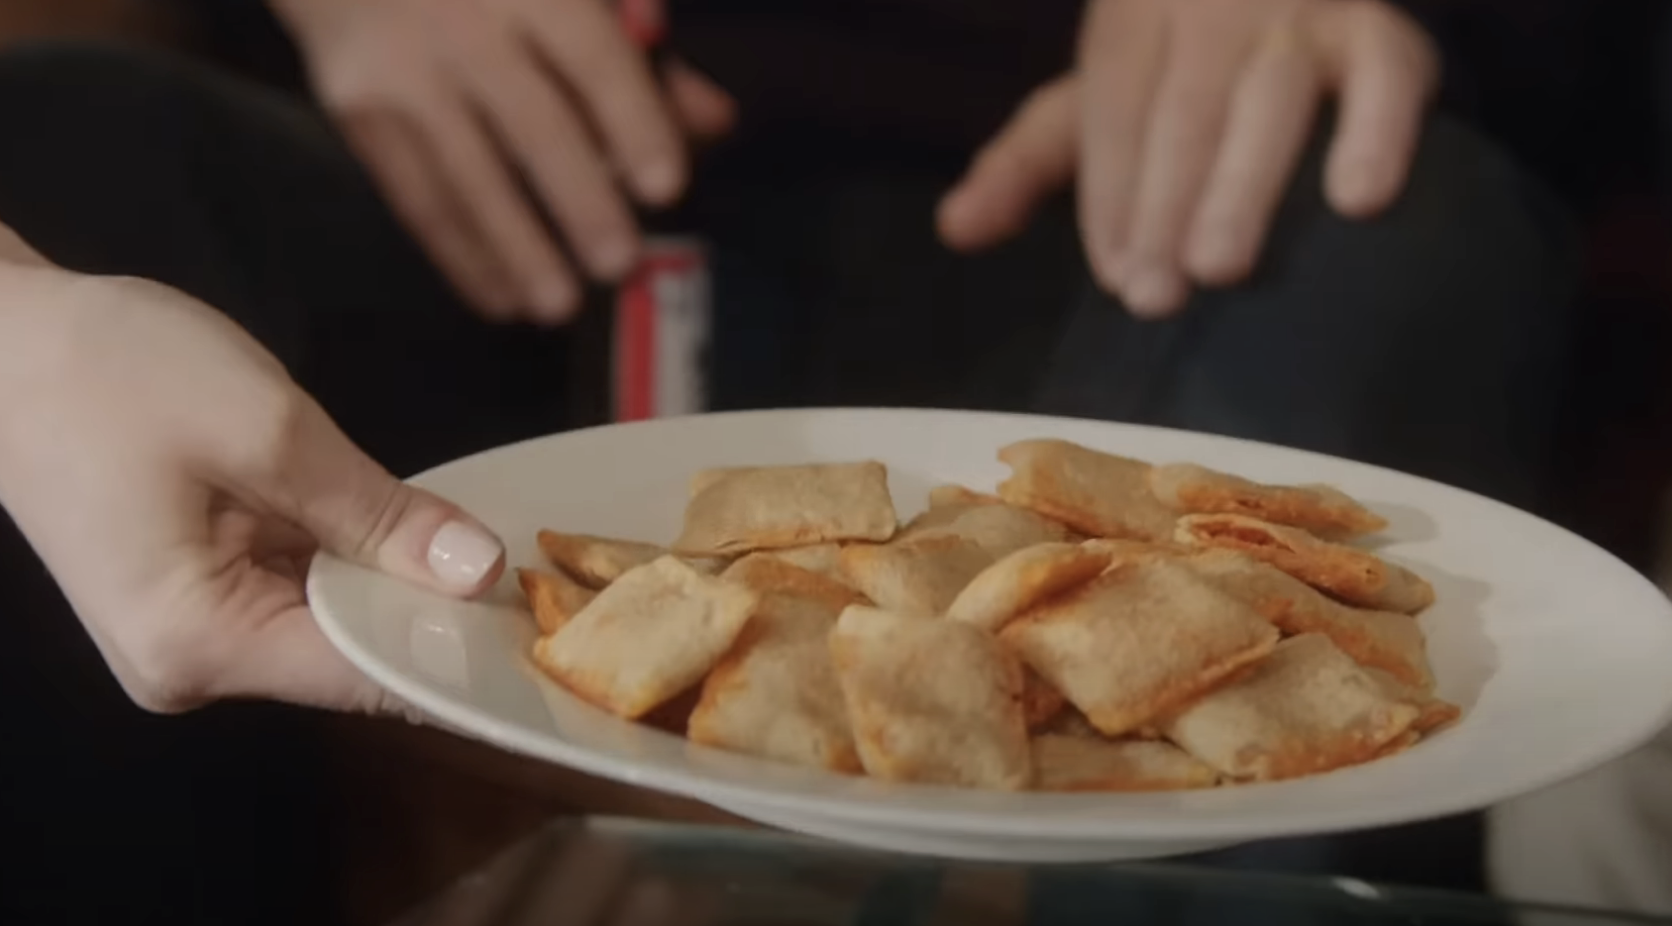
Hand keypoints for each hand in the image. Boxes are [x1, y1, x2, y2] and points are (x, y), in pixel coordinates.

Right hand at [0, 265, 505, 713]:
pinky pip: (298, 587)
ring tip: (483, 543)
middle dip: (434, 607)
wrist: (1, 335)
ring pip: (331, 618)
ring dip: (394, 577)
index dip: (458, 647)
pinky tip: (407, 527)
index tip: (545, 627)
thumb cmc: (112, 372)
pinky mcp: (195, 592)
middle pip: (352, 653)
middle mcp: (192, 664)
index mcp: (198, 644)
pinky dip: (350, 556)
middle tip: (537, 573)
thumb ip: (378, 513)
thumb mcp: (268, 432)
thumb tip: (477, 571)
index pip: (366, 676)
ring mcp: (190, 633)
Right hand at [271, 0, 736, 323]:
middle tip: (618, 267)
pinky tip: (499, 299)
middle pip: (532, 125)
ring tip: (559, 309)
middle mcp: (466, 24)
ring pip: (467, 175)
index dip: (634, 124)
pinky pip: (415, 197)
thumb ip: (643, 57)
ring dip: (515, 250)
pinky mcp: (355, 111)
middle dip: (579, 202)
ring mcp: (404, 72)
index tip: (666, 189)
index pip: (593, 61)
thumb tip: (716, 124)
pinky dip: (459, 256)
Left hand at [939, 0, 1436, 317]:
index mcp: (1134, 19)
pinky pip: (1387, 80)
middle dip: (1163, 207)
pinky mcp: (1384, 34)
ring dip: (1240, 188)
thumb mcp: (1096, 100)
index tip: (1116, 273)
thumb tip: (954, 231)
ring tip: (1218, 266)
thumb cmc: (1178, 66)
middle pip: (1182, 111)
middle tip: (1154, 296)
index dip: (1112, 192)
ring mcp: (1302, 14)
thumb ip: (1025, 164)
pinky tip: (1359, 202)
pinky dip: (1376, 135)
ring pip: (1267, 102)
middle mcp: (1214, 7)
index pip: (1115, 108)